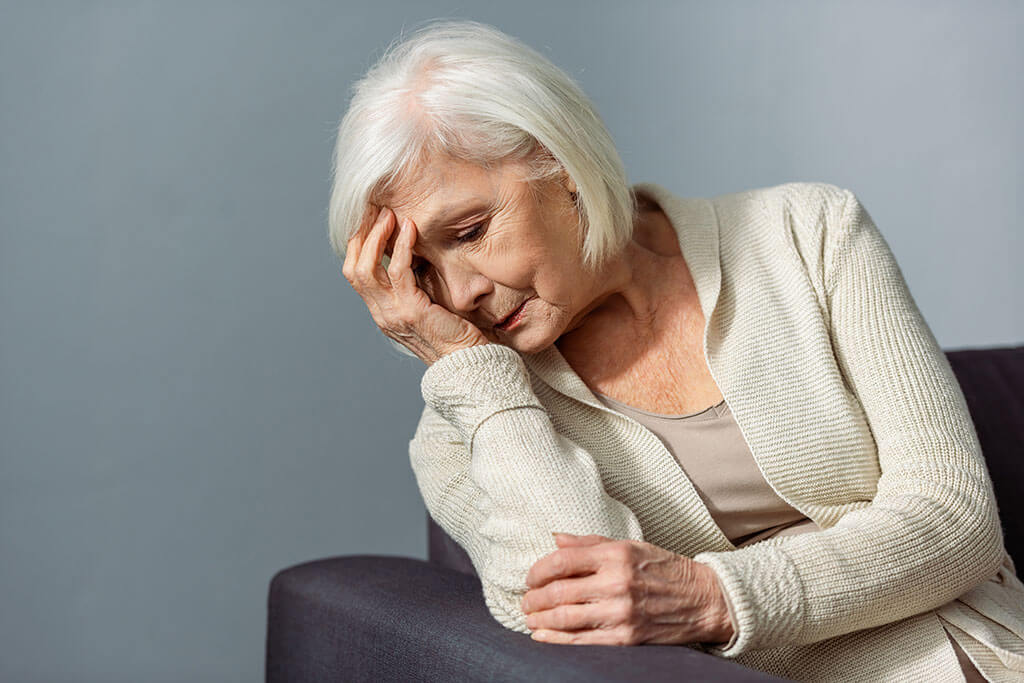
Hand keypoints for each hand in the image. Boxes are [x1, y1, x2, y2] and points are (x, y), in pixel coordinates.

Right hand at [342, 204, 493, 364]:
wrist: (471, 367)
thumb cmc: (458, 338)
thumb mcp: (430, 308)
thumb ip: (417, 288)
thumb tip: (418, 257)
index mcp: (383, 313)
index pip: (356, 273)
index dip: (360, 244)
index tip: (374, 219)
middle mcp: (382, 315)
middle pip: (353, 268)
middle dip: (363, 235)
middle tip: (380, 210)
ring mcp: (393, 315)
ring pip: (367, 267)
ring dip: (377, 236)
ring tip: (391, 214)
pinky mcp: (412, 312)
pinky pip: (398, 271)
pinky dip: (402, 245)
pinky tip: (411, 229)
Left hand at [520, 532, 734, 645]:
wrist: (704, 599)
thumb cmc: (663, 569)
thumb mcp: (629, 545)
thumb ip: (590, 543)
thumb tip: (555, 539)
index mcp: (616, 554)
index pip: (563, 561)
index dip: (538, 570)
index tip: (530, 577)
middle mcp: (617, 582)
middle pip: (559, 592)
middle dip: (534, 598)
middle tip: (525, 601)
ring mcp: (622, 613)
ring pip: (565, 618)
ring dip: (540, 619)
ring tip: (529, 618)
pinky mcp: (626, 639)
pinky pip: (582, 642)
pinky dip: (556, 640)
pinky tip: (542, 635)